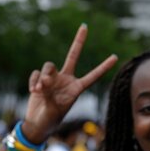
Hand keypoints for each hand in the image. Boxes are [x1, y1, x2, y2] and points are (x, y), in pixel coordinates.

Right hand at [22, 24, 117, 142]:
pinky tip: (34, 91)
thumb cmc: (50, 120)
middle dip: (78, 41)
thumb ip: (49, 93)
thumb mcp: (53, 109)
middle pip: (73, 56)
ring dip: (43, 76)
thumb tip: (44, 79)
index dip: (104, 67)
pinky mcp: (40, 79)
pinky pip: (36, 73)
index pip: (93, 76)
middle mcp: (67, 80)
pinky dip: (33, 81)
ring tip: (41, 90)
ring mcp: (53, 78)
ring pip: (49, 66)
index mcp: (76, 89)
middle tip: (85, 26)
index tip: (115, 57)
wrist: (37, 124)